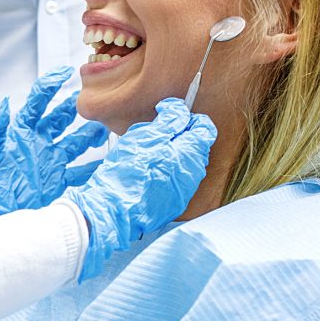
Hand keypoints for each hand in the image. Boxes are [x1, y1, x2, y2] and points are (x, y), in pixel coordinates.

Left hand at [0, 66, 108, 219]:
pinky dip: (92, 168)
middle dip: (75, 108)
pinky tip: (105, 163)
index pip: (39, 102)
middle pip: (61, 119)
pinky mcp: (56, 179)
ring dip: (89, 135)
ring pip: (74, 142)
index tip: (65, 71)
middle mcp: (39, 141)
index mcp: (22, 130)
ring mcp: (49, 160)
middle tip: (91, 97)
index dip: (51, 85)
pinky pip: (78, 172)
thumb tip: (4, 104)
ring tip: (104, 126)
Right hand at [65, 97, 214, 280]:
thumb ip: (170, 119)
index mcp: (191, 153)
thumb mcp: (147, 135)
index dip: (186, 117)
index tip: (169, 115)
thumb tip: (180, 110)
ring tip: (145, 156)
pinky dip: (164, 173)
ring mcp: (184, 191)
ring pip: (183, 164)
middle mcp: (193, 174)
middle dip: (177, 137)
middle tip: (152, 135)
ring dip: (169, 156)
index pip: (205, 127)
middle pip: (194, 146)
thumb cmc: (127, 173)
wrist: (114, 210)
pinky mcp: (173, 204)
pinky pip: (174, 181)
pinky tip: (145, 174)